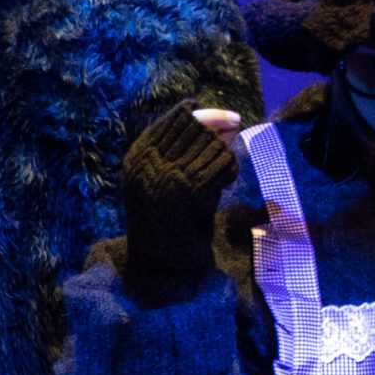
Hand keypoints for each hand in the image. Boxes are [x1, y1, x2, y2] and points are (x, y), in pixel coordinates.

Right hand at [121, 102, 238, 283]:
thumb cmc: (170, 217)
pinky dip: (230, 169)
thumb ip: (190, 149)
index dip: (207, 115)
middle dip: (221, 125)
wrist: (161, 259)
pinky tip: (225, 182)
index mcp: (138, 155)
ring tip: (222, 171)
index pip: (177, 119)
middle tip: (236, 128)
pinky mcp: (189, 190)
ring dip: (225, 152)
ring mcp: (167, 174)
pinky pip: (222, 164)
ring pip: (212, 143)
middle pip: (196, 126)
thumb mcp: (170, 176)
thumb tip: (228, 121)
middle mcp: (149, 161)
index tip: (230, 118)